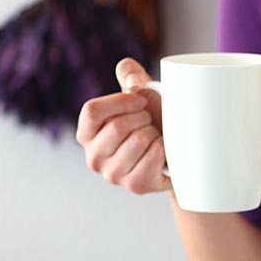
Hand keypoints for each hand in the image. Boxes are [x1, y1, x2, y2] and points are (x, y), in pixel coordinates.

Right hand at [75, 57, 170, 194]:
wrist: (173, 154)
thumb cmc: (152, 120)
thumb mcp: (138, 93)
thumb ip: (129, 74)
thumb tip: (133, 84)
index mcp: (86, 133)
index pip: (92, 111)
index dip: (121, 101)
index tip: (140, 100)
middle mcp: (94, 157)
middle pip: (118, 126)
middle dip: (142, 118)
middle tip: (150, 123)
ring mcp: (114, 175)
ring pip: (139, 140)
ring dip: (154, 133)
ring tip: (155, 138)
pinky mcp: (136, 185)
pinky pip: (154, 155)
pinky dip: (164, 148)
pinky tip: (162, 151)